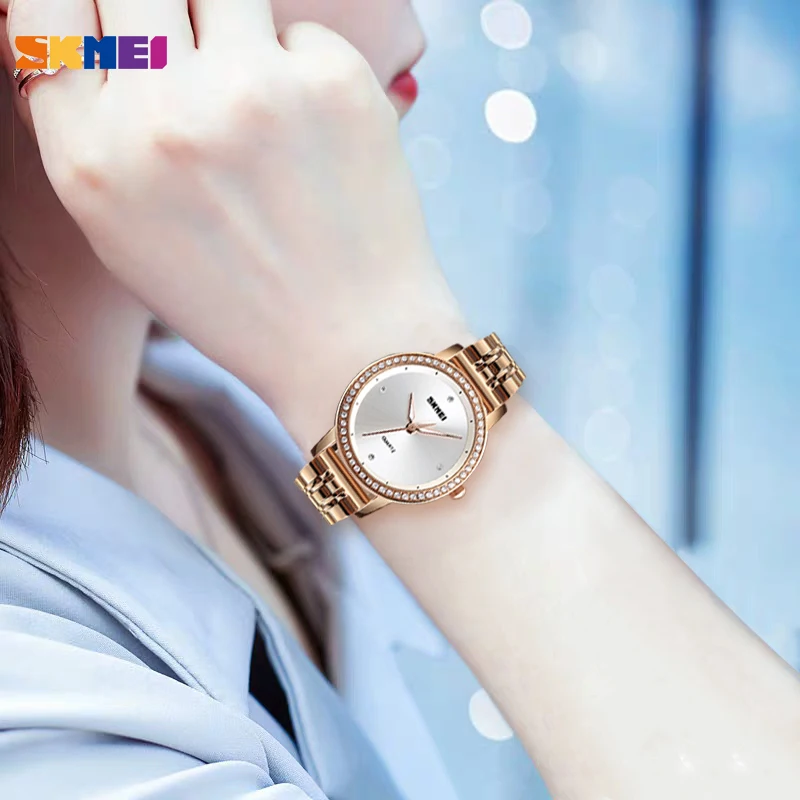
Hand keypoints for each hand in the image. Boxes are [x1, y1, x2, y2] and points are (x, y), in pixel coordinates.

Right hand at [8, 0, 469, 446]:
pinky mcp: (334, 81)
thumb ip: (88, 129)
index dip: (80, 8)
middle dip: (157, 13)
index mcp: (92, 160)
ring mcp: (252, 90)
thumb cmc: (239, 300)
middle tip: (191, 56)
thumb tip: (76, 27)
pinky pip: (299, 33)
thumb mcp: (126, 235)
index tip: (113, 22)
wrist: (351, 342)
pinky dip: (299, 70)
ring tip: (254, 102)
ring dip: (230, 30)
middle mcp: (162, 116)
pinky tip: (312, 139)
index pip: (44, 13)